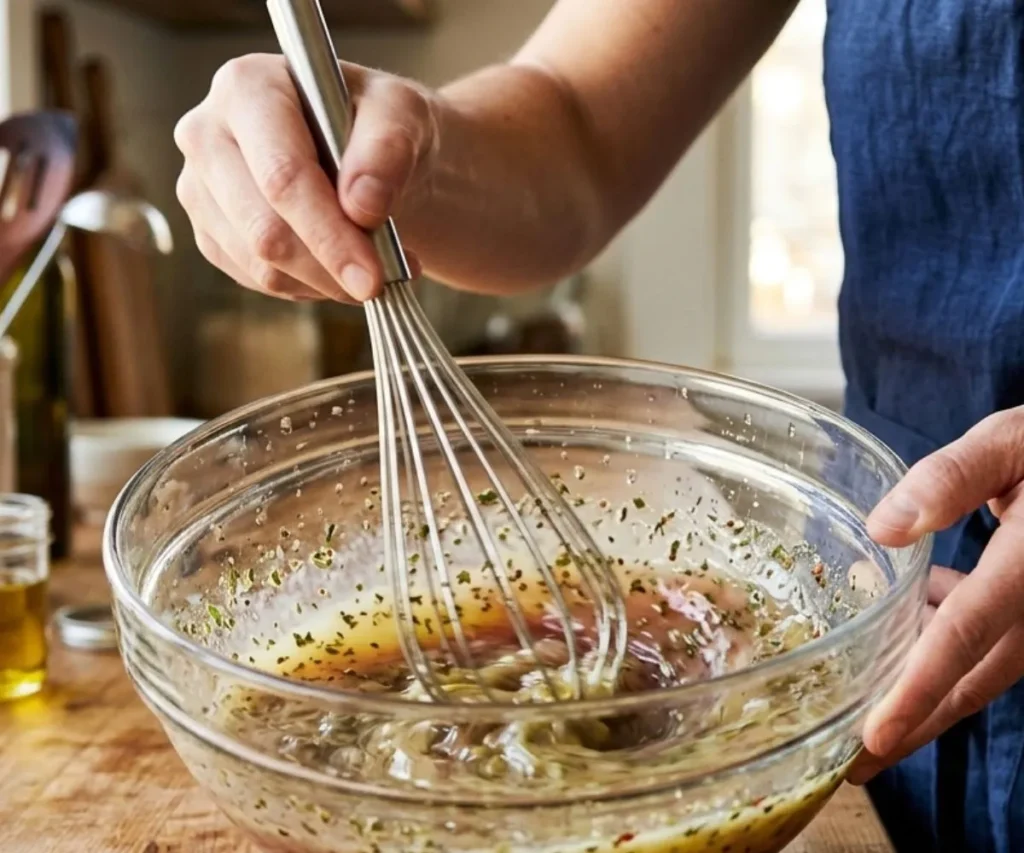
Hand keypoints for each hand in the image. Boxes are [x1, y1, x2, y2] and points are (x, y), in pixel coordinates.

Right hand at [174, 54, 430, 302]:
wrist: (366, 154)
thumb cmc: (379, 125)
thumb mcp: (403, 114)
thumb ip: (388, 150)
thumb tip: (362, 205)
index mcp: (247, 87)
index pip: (282, 176)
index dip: (329, 233)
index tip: (372, 278)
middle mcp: (207, 134)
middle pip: (264, 229)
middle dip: (328, 267)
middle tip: (378, 285)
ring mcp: (201, 188)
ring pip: (260, 264)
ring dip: (324, 281)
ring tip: (373, 268)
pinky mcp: (210, 231)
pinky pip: (256, 279)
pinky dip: (307, 286)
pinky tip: (337, 266)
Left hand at [849, 407, 1023, 784]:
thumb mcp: (1012, 442)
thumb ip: (953, 477)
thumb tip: (883, 527)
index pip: (966, 635)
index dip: (918, 690)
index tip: (875, 740)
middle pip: (970, 678)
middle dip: (912, 724)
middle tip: (852, 767)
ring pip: (975, 666)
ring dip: (920, 688)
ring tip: (858, 708)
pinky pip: (982, 639)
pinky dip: (938, 642)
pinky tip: (901, 620)